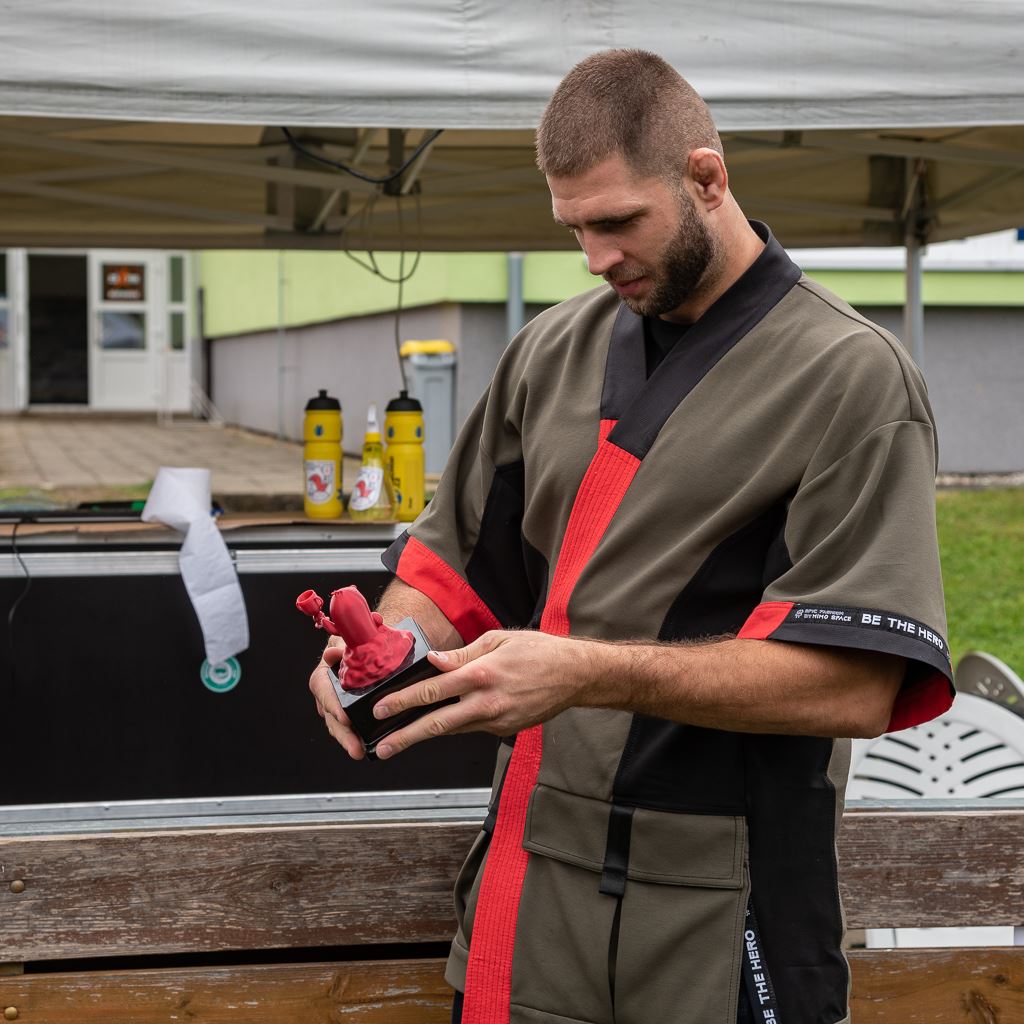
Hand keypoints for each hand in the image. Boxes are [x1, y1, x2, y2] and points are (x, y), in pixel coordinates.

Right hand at [309, 639, 364, 759]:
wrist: (366, 644)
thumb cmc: (358, 641)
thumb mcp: (352, 639)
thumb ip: (344, 646)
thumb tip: (331, 654)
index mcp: (325, 671)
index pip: (322, 688)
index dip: (332, 703)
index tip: (344, 717)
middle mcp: (327, 691)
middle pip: (329, 713)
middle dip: (341, 733)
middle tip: (355, 747)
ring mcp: (336, 703)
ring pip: (336, 724)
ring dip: (347, 739)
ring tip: (359, 751)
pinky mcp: (348, 711)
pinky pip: (348, 726)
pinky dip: (355, 736)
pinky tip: (366, 746)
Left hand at [370, 630, 588, 758]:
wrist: (575, 675)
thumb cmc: (538, 651)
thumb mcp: (498, 640)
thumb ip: (462, 654)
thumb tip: (433, 662)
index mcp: (482, 674)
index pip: (433, 690)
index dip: (403, 701)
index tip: (381, 709)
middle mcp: (487, 702)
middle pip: (437, 723)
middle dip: (405, 735)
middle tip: (382, 746)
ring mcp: (497, 720)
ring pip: (452, 730)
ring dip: (425, 735)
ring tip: (400, 739)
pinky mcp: (505, 729)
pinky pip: (471, 728)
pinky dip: (453, 725)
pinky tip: (439, 723)